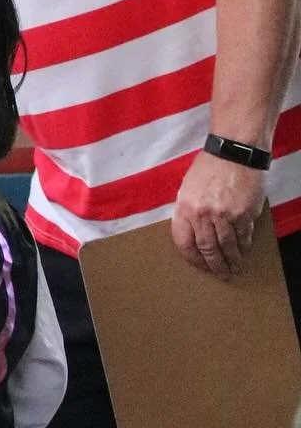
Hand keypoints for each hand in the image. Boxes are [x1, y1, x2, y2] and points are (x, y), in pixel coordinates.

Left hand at [172, 149, 264, 277]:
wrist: (233, 153)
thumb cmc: (208, 168)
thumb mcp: (187, 188)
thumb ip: (189, 211)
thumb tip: (194, 234)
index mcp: (185, 207)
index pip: (183, 241)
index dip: (192, 257)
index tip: (199, 265)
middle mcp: (203, 214)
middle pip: (207, 248)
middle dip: (214, 265)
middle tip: (221, 274)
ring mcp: (225, 215)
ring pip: (227, 246)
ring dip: (231, 260)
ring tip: (234, 269)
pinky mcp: (244, 214)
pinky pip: (243, 237)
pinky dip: (243, 247)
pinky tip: (243, 253)